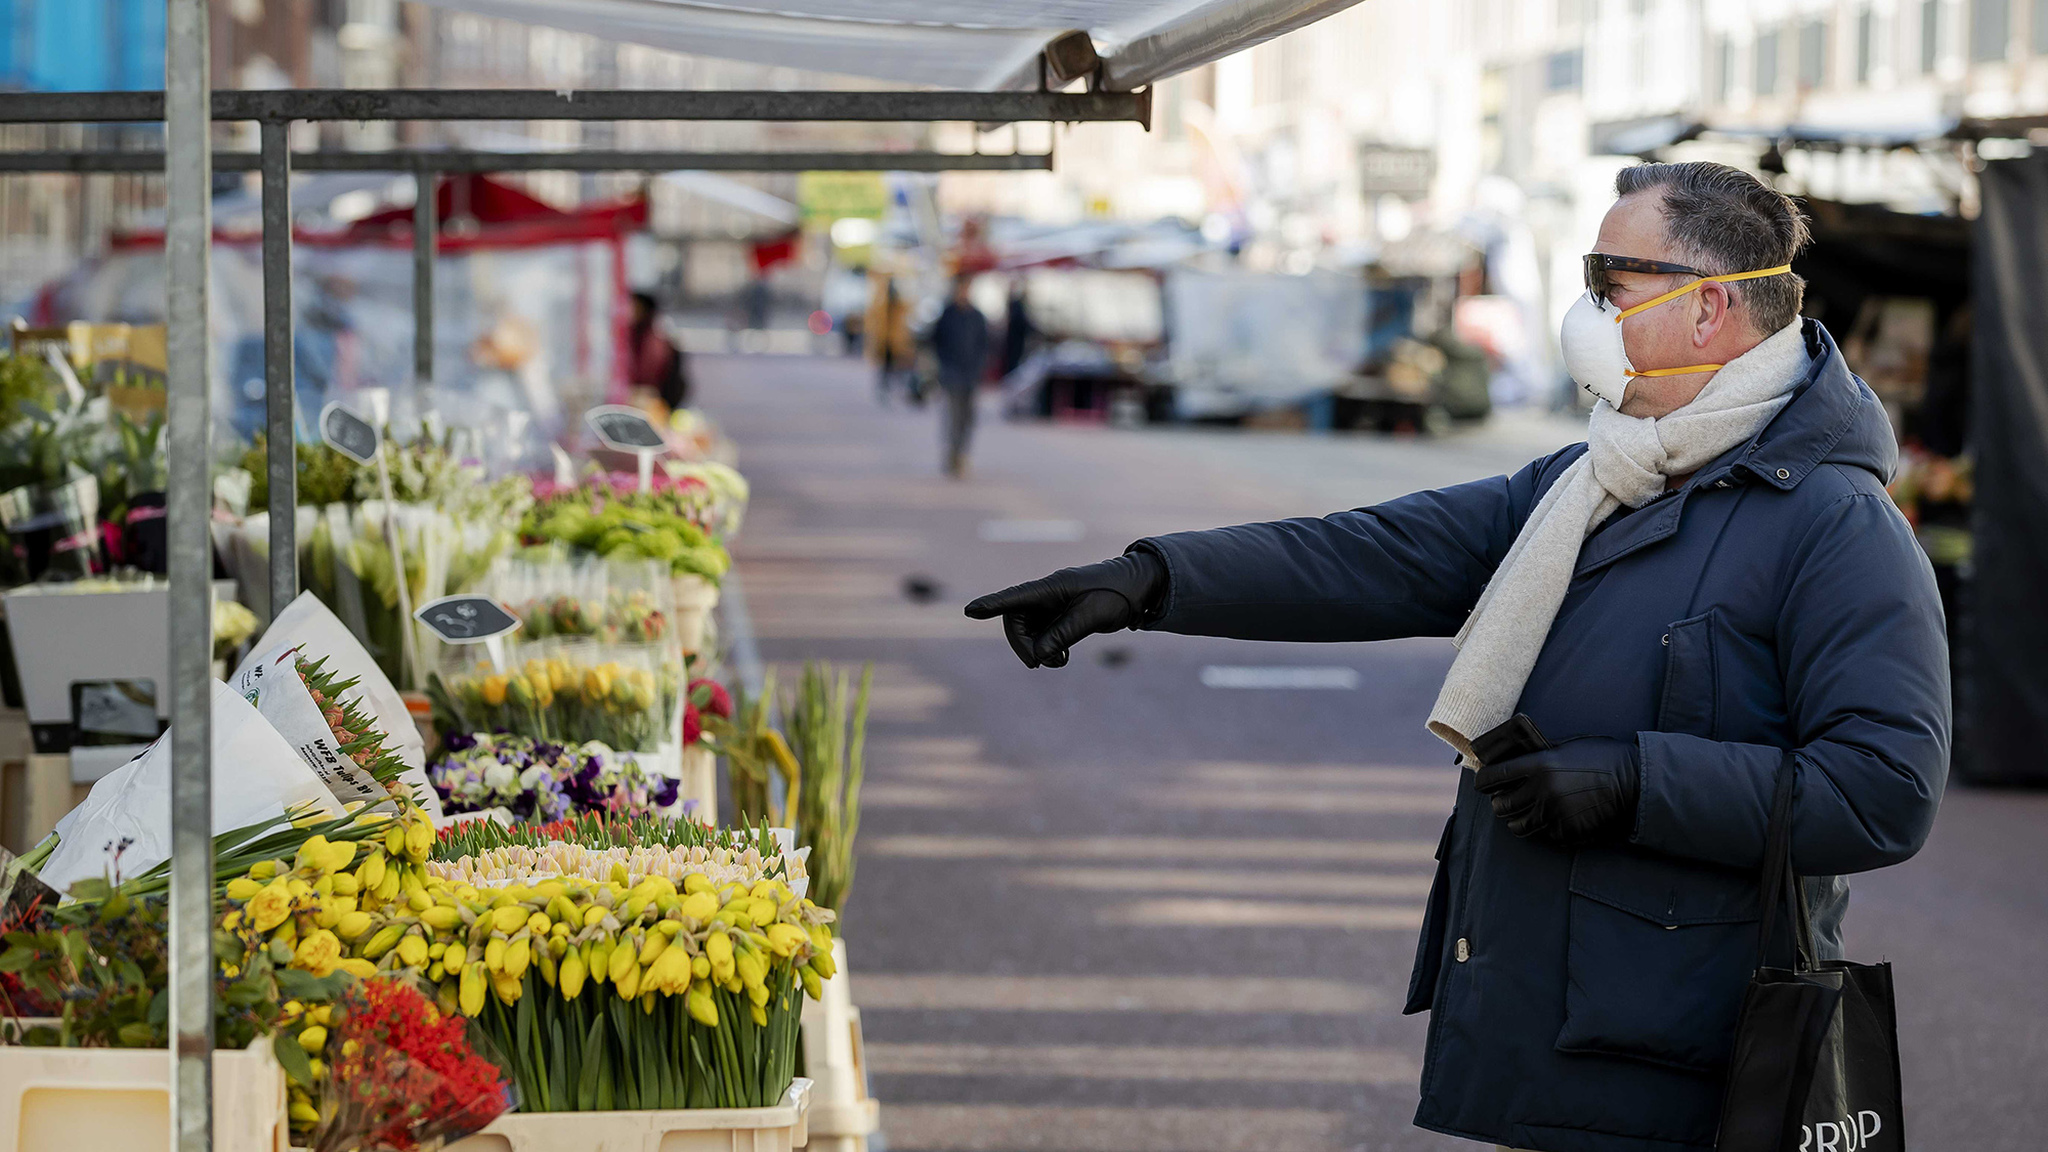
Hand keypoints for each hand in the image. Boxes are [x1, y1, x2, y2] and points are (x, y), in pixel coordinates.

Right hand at [963, 550, 1165, 668]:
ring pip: (1029, 629)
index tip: (970, 611)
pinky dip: (1047, 648)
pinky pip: (1042, 634)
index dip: (992, 605)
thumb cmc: (1117, 594)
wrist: (1140, 588)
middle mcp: (1048, 594)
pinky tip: (1060, 658)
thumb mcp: (1092, 616)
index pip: (1015, 597)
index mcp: (1053, 586)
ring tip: (1058, 662)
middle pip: (1017, 620)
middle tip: (1039, 663)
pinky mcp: (1061, 614)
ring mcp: (1053, 604)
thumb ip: (1064, 634)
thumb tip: (1038, 653)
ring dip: (1036, 649)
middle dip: (1023, 644)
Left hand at [1473, 736, 1640, 845]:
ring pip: (1518, 826)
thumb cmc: (1602, 758)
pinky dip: (1545, 828)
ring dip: (1518, 819)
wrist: (1635, 782)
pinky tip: (1554, 818)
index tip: (1482, 783)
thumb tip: (1514, 763)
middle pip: (1500, 806)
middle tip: (1505, 799)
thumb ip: (1539, 757)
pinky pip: (1543, 834)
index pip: (1492, 776)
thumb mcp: (1567, 748)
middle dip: (1500, 802)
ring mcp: (1553, 815)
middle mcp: (1541, 792)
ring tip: (1526, 813)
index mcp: (1538, 765)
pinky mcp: (1565, 833)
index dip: (1483, 781)